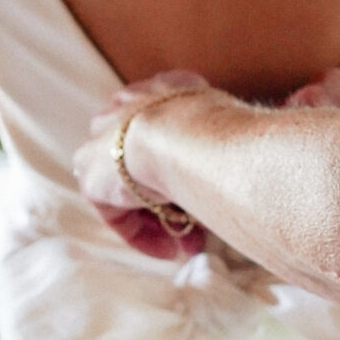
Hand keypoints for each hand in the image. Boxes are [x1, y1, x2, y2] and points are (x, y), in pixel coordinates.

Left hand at [76, 73, 210, 259]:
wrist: (178, 131)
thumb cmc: (216, 127)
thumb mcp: (226, 124)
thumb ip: (222, 138)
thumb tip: (247, 165)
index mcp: (160, 90)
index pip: (169, 131)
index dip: (188, 168)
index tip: (208, 191)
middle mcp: (127, 108)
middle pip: (148, 163)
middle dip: (175, 200)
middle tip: (202, 227)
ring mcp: (104, 140)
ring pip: (134, 188)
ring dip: (162, 219)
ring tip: (190, 244)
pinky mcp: (91, 174)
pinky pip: (115, 211)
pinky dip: (141, 233)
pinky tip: (168, 249)